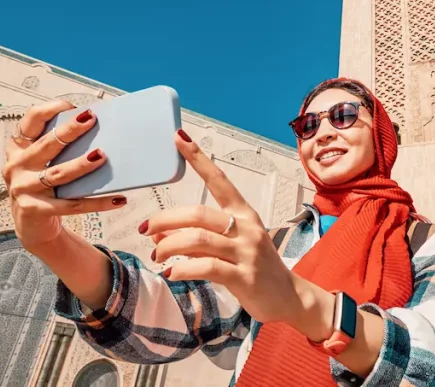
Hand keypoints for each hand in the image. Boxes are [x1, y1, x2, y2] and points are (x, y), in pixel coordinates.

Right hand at [2, 99, 128, 251]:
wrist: (31, 224)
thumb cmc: (43, 184)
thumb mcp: (42, 162)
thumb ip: (58, 146)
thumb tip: (95, 128)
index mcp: (19, 147)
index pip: (31, 120)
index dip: (50, 109)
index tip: (73, 106)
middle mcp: (16, 165)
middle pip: (46, 144)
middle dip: (69, 131)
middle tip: (91, 119)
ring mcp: (23, 188)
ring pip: (57, 174)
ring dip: (81, 164)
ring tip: (102, 156)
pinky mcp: (34, 209)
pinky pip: (71, 205)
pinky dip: (97, 202)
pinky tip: (118, 199)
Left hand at [141, 130, 333, 339]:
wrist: (289, 296)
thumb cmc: (255, 268)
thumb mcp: (229, 247)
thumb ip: (199, 238)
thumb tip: (160, 236)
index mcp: (244, 213)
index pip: (219, 180)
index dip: (198, 159)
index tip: (179, 138)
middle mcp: (246, 227)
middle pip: (198, 213)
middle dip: (166, 219)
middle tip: (145, 229)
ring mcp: (246, 252)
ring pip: (198, 239)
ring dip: (169, 246)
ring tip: (156, 256)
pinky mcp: (244, 277)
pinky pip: (206, 267)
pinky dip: (182, 268)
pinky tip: (171, 273)